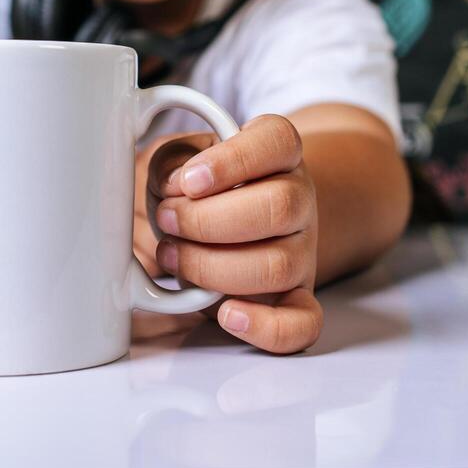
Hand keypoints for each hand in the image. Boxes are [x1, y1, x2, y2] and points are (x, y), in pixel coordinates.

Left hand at [137, 114, 321, 354]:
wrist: (244, 216)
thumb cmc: (207, 187)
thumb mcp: (187, 157)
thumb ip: (173, 161)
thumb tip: (166, 185)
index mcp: (279, 153)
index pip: (277, 141)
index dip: (233, 161)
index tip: (188, 180)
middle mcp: (299, 199)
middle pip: (279, 206)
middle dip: (207, 220)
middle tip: (166, 219)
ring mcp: (302, 251)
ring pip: (278, 265)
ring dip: (212, 267)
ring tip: (172, 255)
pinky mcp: (296, 297)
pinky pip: (302, 323)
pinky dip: (264, 326)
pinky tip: (226, 313)